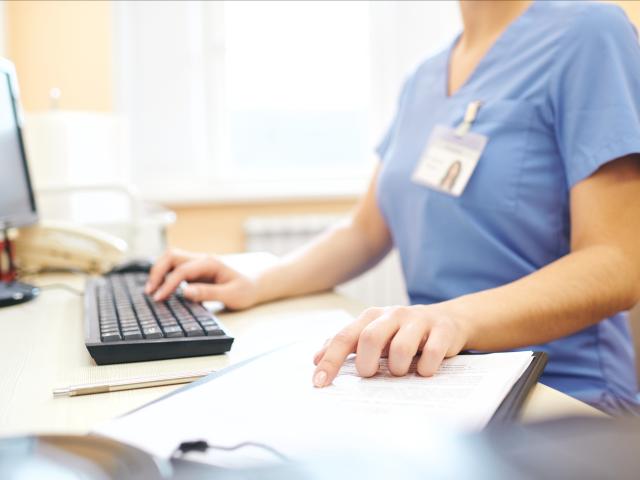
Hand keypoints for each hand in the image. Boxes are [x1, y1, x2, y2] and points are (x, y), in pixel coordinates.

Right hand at [145, 248, 259, 309]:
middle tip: (150, 292)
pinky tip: (160, 287)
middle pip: (171, 256)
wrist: (256, 285)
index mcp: (210, 263)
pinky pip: (175, 267)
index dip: (167, 284)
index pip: (181, 270)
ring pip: (171, 259)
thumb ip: (208, 293)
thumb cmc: (246, 290)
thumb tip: (185, 292)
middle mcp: (202, 259)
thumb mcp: (231, 295)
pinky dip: (165, 274)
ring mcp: (198, 264)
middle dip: (157, 272)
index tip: (158, 298)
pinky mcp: (196, 270)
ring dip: (159, 271)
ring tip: (151, 290)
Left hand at [312, 305, 469, 386]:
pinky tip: (424, 370)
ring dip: (398, 368)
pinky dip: (425, 369)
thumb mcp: (373, 333)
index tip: (319, 383)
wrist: (448, 320)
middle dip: (367, 363)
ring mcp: (418, 321)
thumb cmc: (402, 333)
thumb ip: (346, 344)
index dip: (330, 361)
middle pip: (370, 338)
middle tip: (370, 374)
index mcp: (371, 316)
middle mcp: (393, 314)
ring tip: (400, 371)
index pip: (344, 338)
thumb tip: (316, 359)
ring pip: (401, 347)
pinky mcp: (442, 330)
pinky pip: (431, 354)